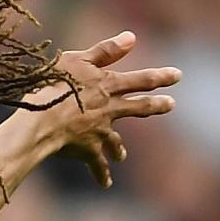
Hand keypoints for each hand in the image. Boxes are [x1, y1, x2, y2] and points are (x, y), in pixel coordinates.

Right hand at [43, 31, 180, 186]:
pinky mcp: (87, 149)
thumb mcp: (77, 60)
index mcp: (108, 85)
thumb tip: (132, 37)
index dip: (160, 77)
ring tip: (122, 156)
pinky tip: (106, 183)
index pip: (141, 80)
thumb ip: (105, 51)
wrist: (41, 121)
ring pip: (115, 140)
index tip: (178, 75)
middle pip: (139, 107)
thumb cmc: (54, 86)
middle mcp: (110, 108)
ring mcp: (100, 131)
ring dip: (119, 148)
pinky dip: (101, 174)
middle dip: (156, 106)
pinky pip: (97, 164)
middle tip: (171, 105)